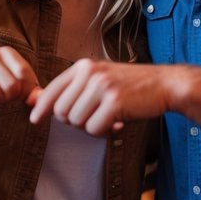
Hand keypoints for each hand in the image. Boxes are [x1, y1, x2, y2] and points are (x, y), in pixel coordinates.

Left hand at [28, 59, 172, 136]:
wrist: (165, 85)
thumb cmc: (132, 86)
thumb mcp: (101, 79)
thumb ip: (74, 88)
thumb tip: (37, 101)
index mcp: (84, 66)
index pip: (52, 89)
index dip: (41, 107)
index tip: (34, 119)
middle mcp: (90, 73)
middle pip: (61, 111)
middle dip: (75, 121)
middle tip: (95, 118)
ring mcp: (102, 86)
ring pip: (76, 122)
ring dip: (91, 127)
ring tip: (108, 119)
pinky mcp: (115, 101)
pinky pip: (94, 129)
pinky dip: (104, 133)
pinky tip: (118, 124)